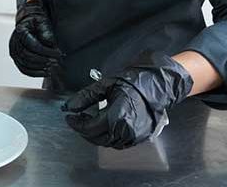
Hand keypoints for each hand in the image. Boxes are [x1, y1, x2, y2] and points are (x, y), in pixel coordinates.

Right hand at [8, 0, 62, 76]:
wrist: (30, 22)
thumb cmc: (37, 22)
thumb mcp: (43, 23)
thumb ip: (46, 33)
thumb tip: (50, 45)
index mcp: (21, 31)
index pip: (33, 45)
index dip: (46, 51)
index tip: (58, 54)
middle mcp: (14, 42)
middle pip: (27, 56)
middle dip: (43, 60)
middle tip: (55, 62)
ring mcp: (14, 51)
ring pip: (24, 64)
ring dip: (39, 68)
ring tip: (51, 68)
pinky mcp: (16, 58)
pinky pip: (23, 69)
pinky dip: (34, 73)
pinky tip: (44, 72)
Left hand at [62, 53, 192, 148]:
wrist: (157, 85)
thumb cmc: (134, 83)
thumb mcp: (105, 85)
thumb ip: (85, 97)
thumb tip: (69, 106)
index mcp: (116, 116)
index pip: (89, 127)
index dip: (76, 123)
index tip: (69, 117)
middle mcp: (125, 130)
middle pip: (97, 138)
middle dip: (84, 130)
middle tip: (78, 119)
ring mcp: (134, 136)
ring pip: (108, 143)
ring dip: (96, 135)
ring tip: (91, 121)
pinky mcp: (140, 138)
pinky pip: (119, 143)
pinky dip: (109, 137)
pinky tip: (105, 126)